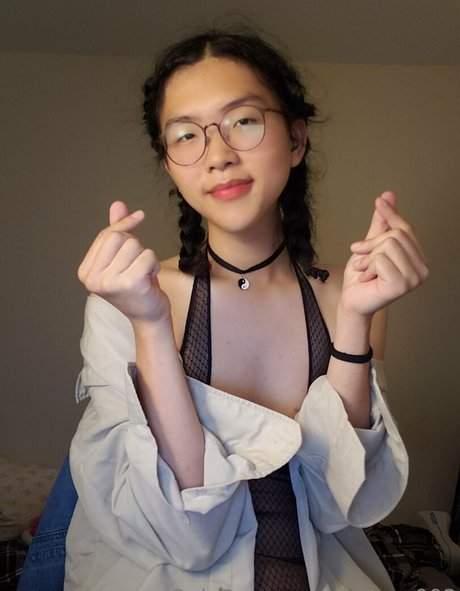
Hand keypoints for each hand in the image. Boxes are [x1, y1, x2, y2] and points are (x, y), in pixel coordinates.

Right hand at [77, 201, 170, 323]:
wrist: (148, 316)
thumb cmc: (137, 286)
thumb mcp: (124, 258)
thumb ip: (118, 232)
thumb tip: (118, 204)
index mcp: (85, 271)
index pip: (105, 235)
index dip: (124, 225)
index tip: (139, 216)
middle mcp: (92, 279)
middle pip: (118, 237)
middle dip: (135, 245)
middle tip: (138, 264)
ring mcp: (109, 282)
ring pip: (134, 245)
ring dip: (146, 256)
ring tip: (143, 273)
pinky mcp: (128, 284)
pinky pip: (147, 256)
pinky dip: (154, 264)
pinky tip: (150, 278)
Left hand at [340, 192, 428, 318]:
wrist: (352, 299)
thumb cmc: (362, 276)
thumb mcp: (371, 245)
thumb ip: (382, 224)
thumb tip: (388, 196)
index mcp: (418, 259)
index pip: (406, 229)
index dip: (391, 215)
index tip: (379, 201)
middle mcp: (422, 269)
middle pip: (396, 235)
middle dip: (373, 244)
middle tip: (362, 257)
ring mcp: (415, 278)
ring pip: (388, 245)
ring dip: (369, 257)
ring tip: (366, 270)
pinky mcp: (402, 285)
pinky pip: (381, 259)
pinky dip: (369, 266)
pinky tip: (367, 278)